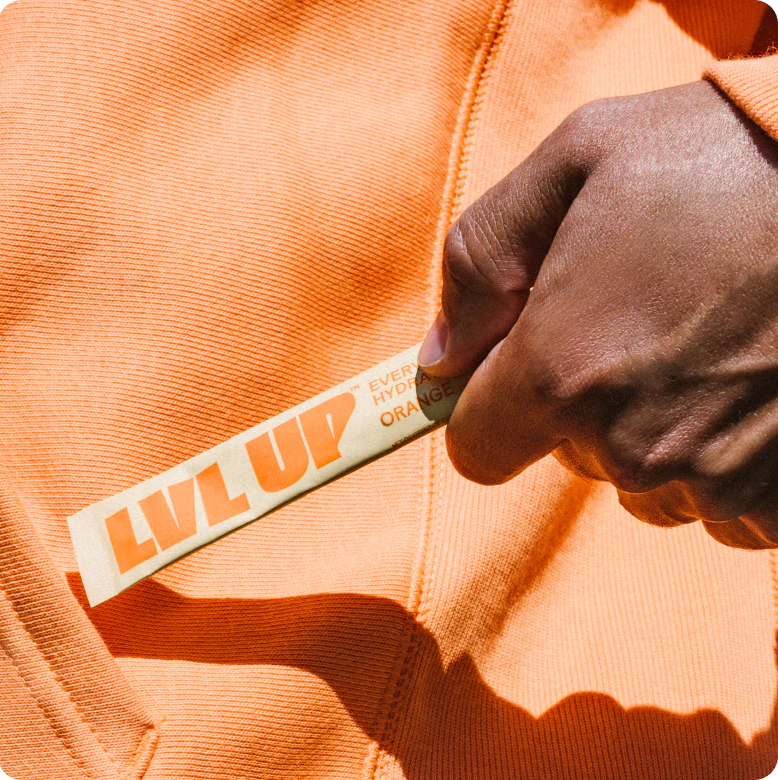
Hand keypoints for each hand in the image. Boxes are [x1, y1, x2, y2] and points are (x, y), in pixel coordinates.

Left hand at [419, 80, 777, 549]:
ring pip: (641, 480)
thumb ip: (481, 262)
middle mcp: (630, 444)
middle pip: (564, 452)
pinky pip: (716, 506)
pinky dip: (719, 459)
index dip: (487, 410)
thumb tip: (441, 356)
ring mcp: (712, 478)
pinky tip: (748, 389)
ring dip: (654, 431)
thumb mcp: (576, 162)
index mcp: (560, 372)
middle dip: (581, 401)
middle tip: (640, 320)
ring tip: (704, 347)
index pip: (476, 449)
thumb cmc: (722, 158)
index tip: (513, 372)